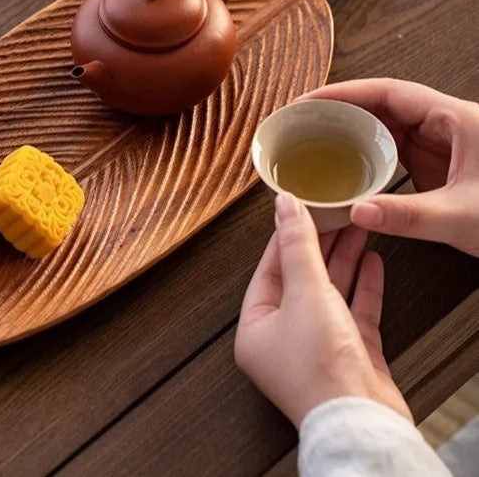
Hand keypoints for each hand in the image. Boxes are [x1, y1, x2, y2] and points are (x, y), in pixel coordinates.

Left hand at [235, 193, 410, 427]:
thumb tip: (285, 205)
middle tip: (335, 215)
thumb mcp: (305, 293)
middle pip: (300, 280)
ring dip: (344, 261)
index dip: (285, 238)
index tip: (299, 210)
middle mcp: (283, 340)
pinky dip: (363, 287)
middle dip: (319, 246)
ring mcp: (319, 350)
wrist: (363, 423)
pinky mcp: (351, 358)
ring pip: (330, 294)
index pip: (268, 271)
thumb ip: (297, 246)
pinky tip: (373, 262)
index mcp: (256, 329)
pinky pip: (354, 313)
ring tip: (358, 229)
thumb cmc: (321, 369)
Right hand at [304, 78, 478, 256]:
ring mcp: (444, 145)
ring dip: (351, 131)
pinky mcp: (442, 166)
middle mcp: (446, 126)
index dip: (344, 92)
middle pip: (382, 105)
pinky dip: (367, 154)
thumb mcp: (464, 217)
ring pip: (387, 127)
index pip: (389, 93)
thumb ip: (408, 216)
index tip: (309, 101)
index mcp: (455, 120)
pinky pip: (396, 151)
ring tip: (314, 139)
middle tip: (300, 121)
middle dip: (340, 109)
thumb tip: (357, 212)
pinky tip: (347, 167)